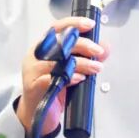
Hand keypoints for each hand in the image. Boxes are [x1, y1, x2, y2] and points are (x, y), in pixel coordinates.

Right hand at [16, 16, 108, 135]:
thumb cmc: (53, 87)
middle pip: (59, 43)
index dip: (72, 24)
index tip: (89, 25)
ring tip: (95, 68)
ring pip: (57, 61)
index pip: (56, 28)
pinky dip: (69, 77)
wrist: (38, 113)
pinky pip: (51, 79)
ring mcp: (32, 70)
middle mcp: (35, 55)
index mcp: (43, 47)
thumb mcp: (72, 69)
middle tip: (98, 52)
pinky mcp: (33, 86)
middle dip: (82, 45)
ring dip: (80, 63)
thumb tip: (105, 47)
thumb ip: (88, 57)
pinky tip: (79, 79)